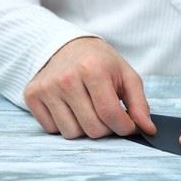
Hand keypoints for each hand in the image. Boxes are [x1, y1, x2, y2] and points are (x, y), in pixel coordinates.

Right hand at [24, 37, 155, 138]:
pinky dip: (64, 124)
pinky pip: (52, 129)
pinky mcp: (32, 95)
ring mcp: (46, 88)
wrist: (67, 47)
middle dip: (106, 129)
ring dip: (84, 128)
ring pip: (72, 133)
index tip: (129, 126)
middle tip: (107, 115)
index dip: (125, 128)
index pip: (110, 115)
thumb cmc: (101, 63)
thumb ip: (139, 104)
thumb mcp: (126, 76)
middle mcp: (66, 79)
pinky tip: (70, 108)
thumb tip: (148, 130)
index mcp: (93, 70)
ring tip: (88, 110)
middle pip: (92, 129)